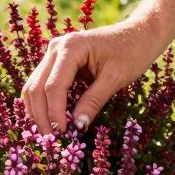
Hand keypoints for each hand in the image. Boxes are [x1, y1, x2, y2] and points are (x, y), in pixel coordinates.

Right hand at [21, 18, 167, 134]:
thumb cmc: (132, 52)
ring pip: (34, 86)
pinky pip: (42, 84)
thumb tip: (77, 127)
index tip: (62, 135)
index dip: (55, 113)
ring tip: (49, 134)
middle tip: (51, 140)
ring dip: (38, 111)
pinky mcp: (56, 60)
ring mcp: (54, 53)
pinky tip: (50, 120)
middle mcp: (56, 47)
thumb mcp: (115, 79)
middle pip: (37, 87)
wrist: (139, 33)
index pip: (53, 87)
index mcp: (71, 47)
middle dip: (41, 116)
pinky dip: (43, 103)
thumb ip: (94, 101)